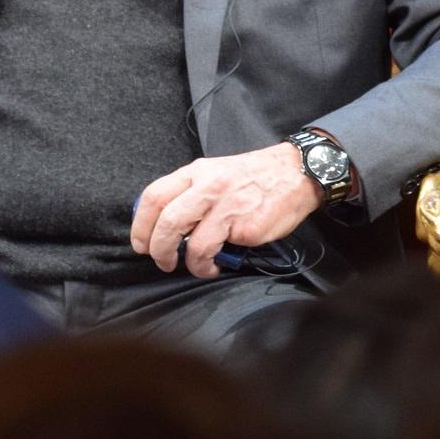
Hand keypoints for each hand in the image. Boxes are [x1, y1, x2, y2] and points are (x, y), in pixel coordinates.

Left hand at [131, 143, 323, 277]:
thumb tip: (167, 225)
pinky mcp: (246, 227)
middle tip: (162, 261)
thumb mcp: (216, 173)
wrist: (298, 173)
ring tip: (196, 266)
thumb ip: (191, 192)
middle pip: (167, 222)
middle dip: (158, 249)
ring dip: (187, 263)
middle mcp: (209, 187)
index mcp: (197, 172)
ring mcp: (228, 207)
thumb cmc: (255, 178)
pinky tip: (217, 264)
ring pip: (191, 244)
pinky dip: (211, 264)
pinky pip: (219, 252)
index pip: (154, 197)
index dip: (141, 225)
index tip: (141, 243)